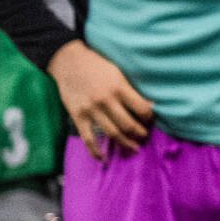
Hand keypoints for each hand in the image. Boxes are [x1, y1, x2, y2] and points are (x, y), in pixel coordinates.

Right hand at [47, 41, 152, 159]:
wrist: (68, 62)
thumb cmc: (97, 65)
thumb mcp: (118, 72)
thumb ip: (130, 89)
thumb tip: (149, 106)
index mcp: (119, 87)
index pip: (142, 108)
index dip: (149, 117)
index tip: (151, 120)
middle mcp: (105, 100)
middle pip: (128, 124)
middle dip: (140, 133)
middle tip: (145, 136)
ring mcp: (91, 110)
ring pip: (112, 133)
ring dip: (125, 143)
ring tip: (134, 148)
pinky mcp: (77, 116)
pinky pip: (88, 138)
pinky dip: (96, 151)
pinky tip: (104, 158)